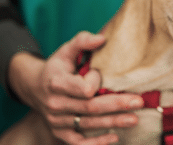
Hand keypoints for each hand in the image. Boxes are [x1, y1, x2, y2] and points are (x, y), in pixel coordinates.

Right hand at [8, 31, 143, 144]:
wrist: (35, 87)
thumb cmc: (57, 67)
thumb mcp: (66, 50)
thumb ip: (82, 41)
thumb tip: (102, 39)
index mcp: (56, 82)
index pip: (82, 88)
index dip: (95, 82)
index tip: (100, 74)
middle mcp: (55, 104)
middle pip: (90, 108)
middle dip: (116, 105)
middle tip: (138, 102)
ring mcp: (57, 121)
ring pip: (88, 124)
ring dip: (113, 122)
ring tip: (134, 118)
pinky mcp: (60, 132)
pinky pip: (78, 142)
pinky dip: (96, 142)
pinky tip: (115, 137)